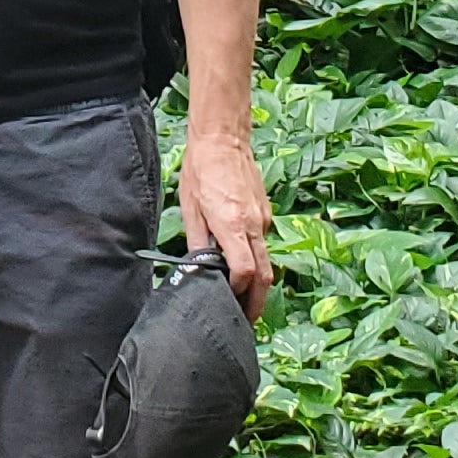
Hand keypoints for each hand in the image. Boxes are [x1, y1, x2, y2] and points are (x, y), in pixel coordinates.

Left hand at [179, 131, 274, 316]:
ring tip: (242, 297)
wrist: (224, 137)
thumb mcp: (190, 208)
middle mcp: (255, 224)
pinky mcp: (265, 211)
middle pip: (265, 275)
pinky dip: (256, 258)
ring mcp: (263, 218)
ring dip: (258, 283)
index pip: (246, 272)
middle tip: (246, 320)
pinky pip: (263, 242)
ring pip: (267, 260)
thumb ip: (197, 243)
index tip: (227, 300)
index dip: (238, 292)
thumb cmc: (202, 169)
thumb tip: (199, 270)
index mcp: (233, 225)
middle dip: (257, 301)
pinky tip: (240, 261)